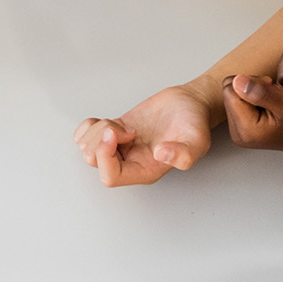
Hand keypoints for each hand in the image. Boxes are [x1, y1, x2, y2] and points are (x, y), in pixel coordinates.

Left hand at [73, 84, 214, 186]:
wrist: (190, 104)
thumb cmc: (194, 124)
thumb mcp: (197, 141)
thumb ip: (185, 154)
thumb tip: (162, 154)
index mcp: (144, 171)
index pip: (110, 177)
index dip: (105, 156)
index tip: (115, 134)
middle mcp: (129, 163)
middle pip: (93, 161)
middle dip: (99, 140)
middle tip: (120, 128)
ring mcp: (120, 147)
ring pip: (87, 147)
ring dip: (97, 130)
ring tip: (119, 124)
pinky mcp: (114, 130)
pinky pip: (85, 135)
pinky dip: (89, 126)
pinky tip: (106, 121)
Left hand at [221, 73, 282, 152]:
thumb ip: (260, 92)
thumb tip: (236, 81)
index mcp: (246, 130)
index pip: (230, 90)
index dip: (250, 81)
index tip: (270, 87)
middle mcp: (238, 134)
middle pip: (228, 92)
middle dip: (249, 86)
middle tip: (271, 94)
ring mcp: (239, 131)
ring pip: (233, 95)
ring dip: (252, 91)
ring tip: (271, 100)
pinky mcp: (243, 127)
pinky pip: (238, 101)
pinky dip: (252, 98)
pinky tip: (268, 105)